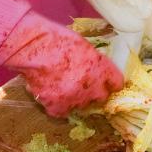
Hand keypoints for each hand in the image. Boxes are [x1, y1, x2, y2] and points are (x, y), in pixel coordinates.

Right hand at [0, 11, 123, 115]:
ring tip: (63, 85)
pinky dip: (57, 105)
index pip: (117, 83)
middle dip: (94, 91)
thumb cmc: (57, 39)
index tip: (108, 82)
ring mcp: (75, 98)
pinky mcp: (57, 106)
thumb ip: (94, 61)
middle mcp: (92, 86)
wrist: (34, 47)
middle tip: (83, 84)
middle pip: (101, 97)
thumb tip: (97, 70)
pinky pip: (62, 111)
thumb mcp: (84, 46)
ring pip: (81, 105)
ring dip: (75, 98)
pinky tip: (51, 93)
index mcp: (102, 68)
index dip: (111, 82)